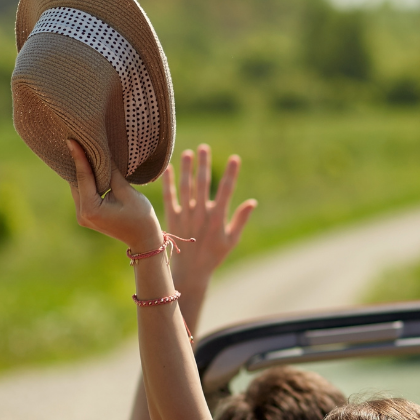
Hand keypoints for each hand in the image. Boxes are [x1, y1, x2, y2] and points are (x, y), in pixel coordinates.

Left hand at [67, 140, 161, 252]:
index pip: (83, 177)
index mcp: (90, 209)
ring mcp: (83, 217)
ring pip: (78, 188)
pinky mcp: (87, 216)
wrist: (145, 240)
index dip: (79, 157)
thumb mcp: (127, 192)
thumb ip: (111, 173)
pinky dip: (87, 182)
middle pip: (76, 182)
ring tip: (84, 152)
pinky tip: (91, 169)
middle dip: (79, 163)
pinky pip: (83, 194)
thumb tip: (103, 154)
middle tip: (79, 142)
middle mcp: (82, 214)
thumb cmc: (142, 218)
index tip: (71, 140)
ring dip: (83, 173)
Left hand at [161, 144, 256, 290]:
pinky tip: (167, 168)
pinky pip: (169, 197)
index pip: (226, 190)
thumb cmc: (214, 256)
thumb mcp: (232, 240)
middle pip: (203, 183)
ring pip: (186, 187)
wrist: (190, 271)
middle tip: (204, 148)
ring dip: (186, 169)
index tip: (235, 158)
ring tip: (187, 153)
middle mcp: (201, 213)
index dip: (231, 173)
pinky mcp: (172, 218)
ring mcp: (185, 215)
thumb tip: (252, 202)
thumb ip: (240, 220)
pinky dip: (167, 182)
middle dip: (204, 164)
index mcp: (218, 218)